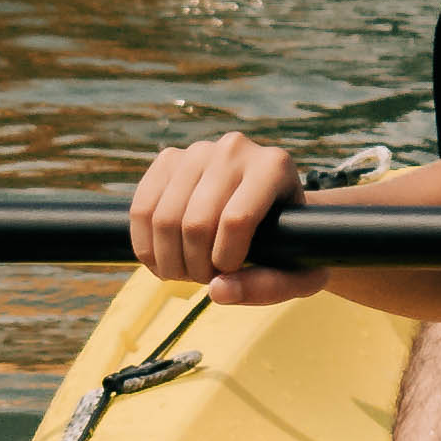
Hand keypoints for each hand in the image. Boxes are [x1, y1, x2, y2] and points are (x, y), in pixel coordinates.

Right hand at [128, 132, 323, 302]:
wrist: (270, 208)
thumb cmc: (291, 245)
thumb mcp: (300, 274)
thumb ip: (269, 287)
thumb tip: (216, 291)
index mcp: (274, 167)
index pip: (236, 220)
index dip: (226, 261)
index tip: (230, 273)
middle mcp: (234, 149)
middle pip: (196, 223)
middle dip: (195, 267)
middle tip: (205, 278)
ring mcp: (197, 150)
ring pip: (164, 219)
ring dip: (169, 261)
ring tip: (186, 272)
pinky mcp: (168, 159)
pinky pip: (140, 209)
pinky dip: (145, 246)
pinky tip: (162, 262)